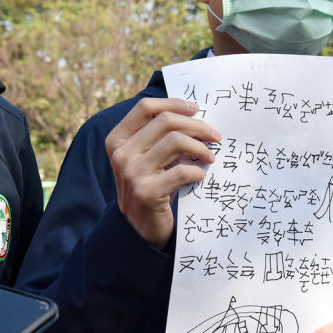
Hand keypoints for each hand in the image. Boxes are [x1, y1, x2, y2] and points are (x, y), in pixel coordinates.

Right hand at [105, 98, 219, 248]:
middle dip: (196, 125)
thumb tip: (193, 113)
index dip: (173, 103)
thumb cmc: (150, 185)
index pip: (145, 107)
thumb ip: (157, 136)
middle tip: (215, 135)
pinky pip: (182, 170)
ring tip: (210, 157)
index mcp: (117, 140)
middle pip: (165, 121)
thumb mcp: (145, 157)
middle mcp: (121, 154)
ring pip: (176, 142)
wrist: (139, 229)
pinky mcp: (147, 192)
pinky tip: (201, 176)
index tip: (196, 108)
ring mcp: (132, 173)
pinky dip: (197, 172)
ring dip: (201, 148)